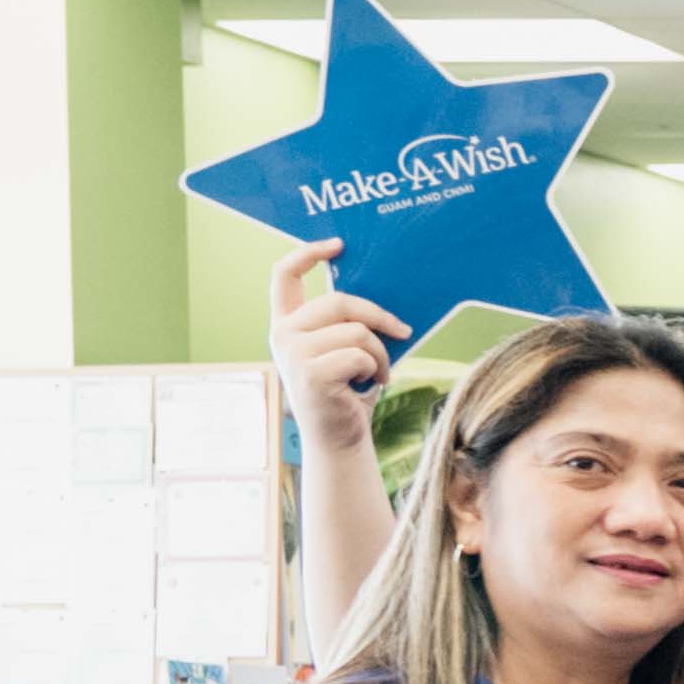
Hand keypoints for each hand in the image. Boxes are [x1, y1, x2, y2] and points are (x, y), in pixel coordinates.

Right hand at [267, 240, 405, 454]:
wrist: (338, 438)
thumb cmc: (346, 390)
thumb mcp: (340, 349)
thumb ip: (344, 322)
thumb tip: (381, 293)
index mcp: (286, 322)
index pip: (284, 275)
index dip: (308, 253)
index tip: (338, 245)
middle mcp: (282, 334)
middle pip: (338, 300)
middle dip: (378, 316)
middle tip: (402, 331)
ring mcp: (292, 354)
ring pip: (356, 330)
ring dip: (380, 353)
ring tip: (378, 373)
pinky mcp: (310, 373)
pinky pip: (360, 355)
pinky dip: (375, 370)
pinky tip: (368, 386)